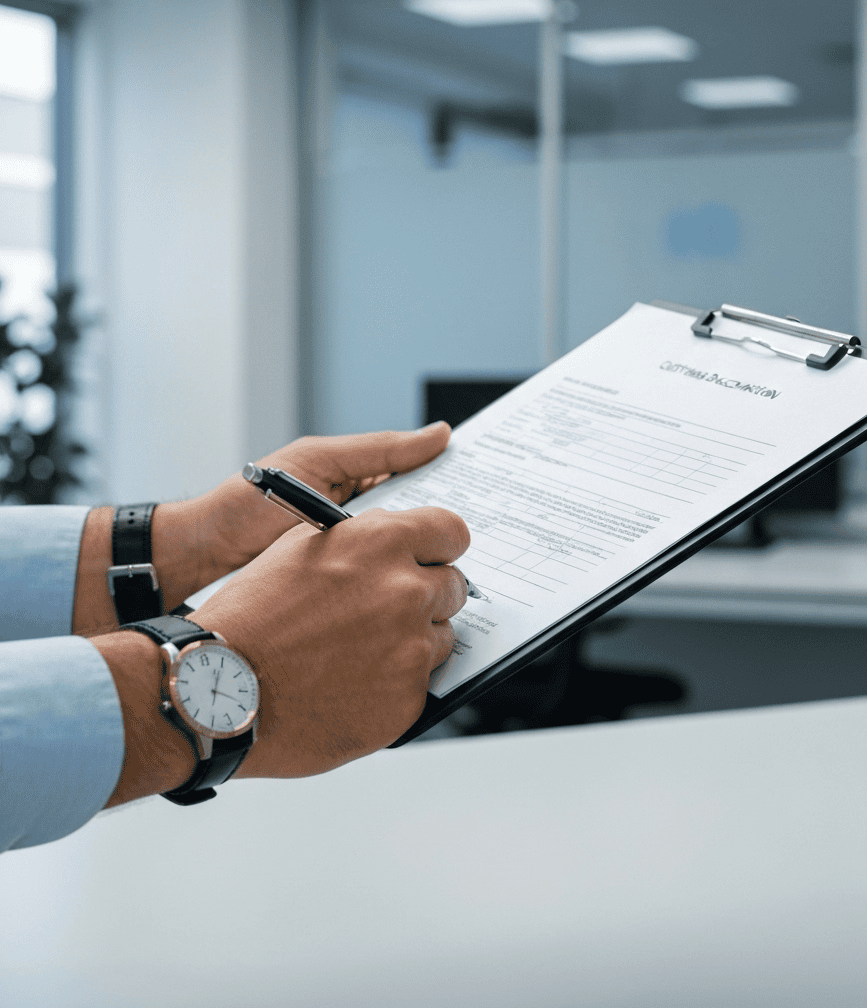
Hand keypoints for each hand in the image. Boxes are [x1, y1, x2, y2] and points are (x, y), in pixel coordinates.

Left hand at [73, 424, 451, 634]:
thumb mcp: (316, 463)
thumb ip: (378, 451)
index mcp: (363, 488)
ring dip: (431, 571)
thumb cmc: (248, 504)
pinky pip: (384, 595)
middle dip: (452, 537)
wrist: (200, 560)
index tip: (496, 490)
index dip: (456, 489)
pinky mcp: (346, 599)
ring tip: (464, 572)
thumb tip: (439, 434)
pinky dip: (405, 597)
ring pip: (408, 566)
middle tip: (487, 542)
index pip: (423, 486)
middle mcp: (366, 528)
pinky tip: (426, 602)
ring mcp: (357, 566)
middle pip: (423, 531)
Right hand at [190, 505, 470, 776]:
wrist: (219, 690)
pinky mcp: (409, 698)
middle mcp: (406, 590)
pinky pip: (421, 683)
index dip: (441, 546)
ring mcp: (411, 647)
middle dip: (426, 595)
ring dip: (412, 641)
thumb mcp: (300, 549)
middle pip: (452, 586)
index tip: (433, 557)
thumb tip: (392, 539)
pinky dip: (395, 684)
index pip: (452, 530)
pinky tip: (352, 683)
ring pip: (440, 636)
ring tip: (358, 651)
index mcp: (382, 543)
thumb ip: (360, 540)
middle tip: (386, 612)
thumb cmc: (250, 618)